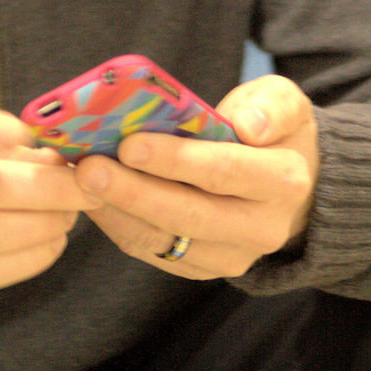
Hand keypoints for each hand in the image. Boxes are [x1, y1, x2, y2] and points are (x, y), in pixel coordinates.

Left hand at [74, 75, 318, 279]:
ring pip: (166, 239)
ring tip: (81, 181)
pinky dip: (119, 226)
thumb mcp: (284, 103)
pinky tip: (93, 199)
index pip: (224, 172)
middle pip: (188, 214)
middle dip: (132, 191)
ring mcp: (232, 255)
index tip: (130, 144)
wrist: (289, 185)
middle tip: (88, 168)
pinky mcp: (204, 268)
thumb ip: (272, 106)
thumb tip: (248, 125)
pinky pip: (154, 252)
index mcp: (283, 181)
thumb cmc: (272, 130)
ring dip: (118, 211)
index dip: (175, 160)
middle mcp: (261, 228)